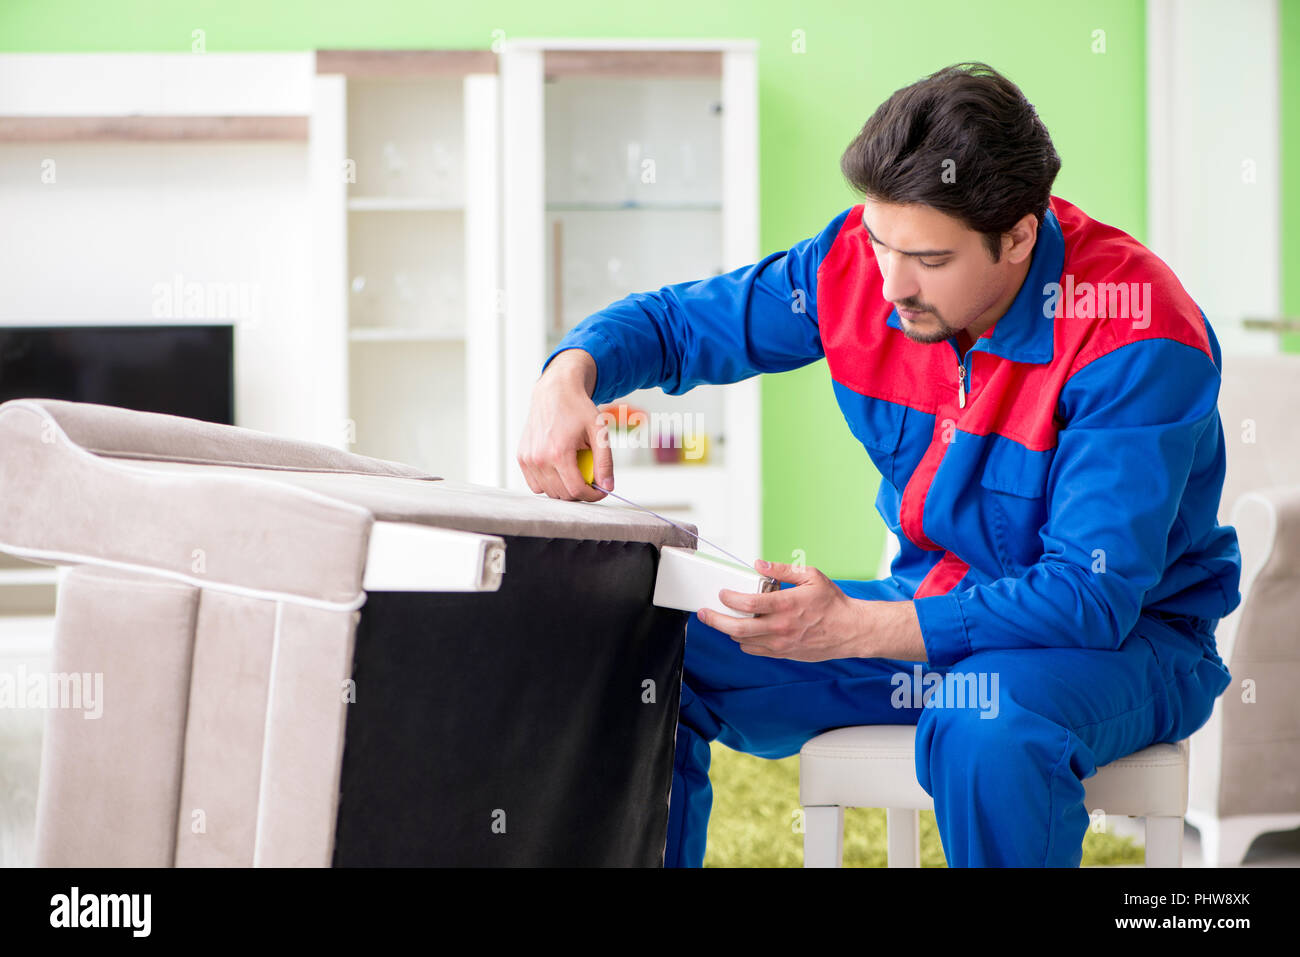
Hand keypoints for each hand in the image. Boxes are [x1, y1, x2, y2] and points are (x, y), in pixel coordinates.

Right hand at [516, 350, 612, 501]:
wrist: (555, 392)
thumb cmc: (577, 409)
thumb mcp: (599, 432)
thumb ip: (604, 462)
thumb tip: (607, 487)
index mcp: (559, 452)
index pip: (576, 490)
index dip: (592, 496)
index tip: (601, 491)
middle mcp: (539, 458)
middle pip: (562, 494)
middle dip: (580, 493)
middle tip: (591, 481)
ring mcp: (528, 459)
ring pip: (548, 492)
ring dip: (564, 489)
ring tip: (575, 472)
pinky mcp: (522, 457)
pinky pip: (535, 484)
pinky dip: (548, 483)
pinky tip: (559, 470)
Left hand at [699, 559, 870, 660]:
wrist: (850, 630)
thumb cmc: (832, 602)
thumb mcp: (811, 576)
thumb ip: (783, 569)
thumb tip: (759, 564)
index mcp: (787, 605)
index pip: (748, 603)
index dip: (729, 598)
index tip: (722, 593)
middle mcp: (781, 627)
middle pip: (738, 629)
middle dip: (715, 620)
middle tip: (704, 613)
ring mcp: (781, 644)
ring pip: (743, 642)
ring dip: (729, 631)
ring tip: (723, 619)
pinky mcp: (783, 653)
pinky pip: (755, 651)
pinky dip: (744, 641)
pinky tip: (744, 631)